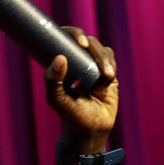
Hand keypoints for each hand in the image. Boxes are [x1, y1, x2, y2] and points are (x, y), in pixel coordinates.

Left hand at [44, 27, 118, 153]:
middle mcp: (77, 62)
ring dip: (103, 58)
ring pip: (100, 49)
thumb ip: (53, 81)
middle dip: (91, 45)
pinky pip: (110, 59)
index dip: (72, 33)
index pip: (65, 39)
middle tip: (88, 48)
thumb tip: (60, 58)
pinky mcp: (107, 72)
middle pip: (86, 41)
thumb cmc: (70, 115)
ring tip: (105, 76)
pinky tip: (107, 78)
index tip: (78, 41)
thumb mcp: (57, 100)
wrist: (92, 130)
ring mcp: (92, 66)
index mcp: (62, 64)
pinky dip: (110, 65)